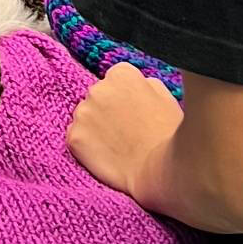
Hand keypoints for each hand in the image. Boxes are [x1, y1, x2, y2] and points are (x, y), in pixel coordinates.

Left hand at [67, 61, 182, 197]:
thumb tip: (136, 84)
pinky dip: (86, 146)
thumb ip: (144, 84)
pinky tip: (105, 155)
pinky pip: (75, 137)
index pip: (115, 79)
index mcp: (121, 74)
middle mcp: (98, 88)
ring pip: (84, 116)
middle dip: (107, 110)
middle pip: (98, 96)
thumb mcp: (165, 96)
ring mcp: (83, 112)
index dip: (125, 98)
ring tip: (116, 145)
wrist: (158, 169)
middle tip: (125, 131)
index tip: (133, 112)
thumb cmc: (168, 134)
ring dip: (95, 127)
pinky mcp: (74, 137)